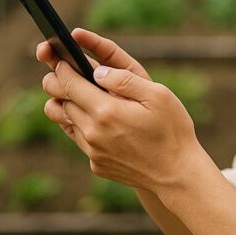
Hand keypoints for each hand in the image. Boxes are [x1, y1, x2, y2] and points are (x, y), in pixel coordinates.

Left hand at [37, 29, 206, 194]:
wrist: (176, 175)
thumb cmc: (172, 130)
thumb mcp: (158, 95)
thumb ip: (125, 79)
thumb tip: (97, 71)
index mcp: (106, 111)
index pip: (69, 84)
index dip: (62, 68)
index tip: (62, 59)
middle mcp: (92, 133)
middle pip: (61, 102)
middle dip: (59, 85)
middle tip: (63, 73)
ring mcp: (92, 151)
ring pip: (66, 122)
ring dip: (70, 106)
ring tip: (79, 95)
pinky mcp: (96, 165)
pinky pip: (80, 140)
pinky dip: (83, 127)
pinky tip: (99, 121)